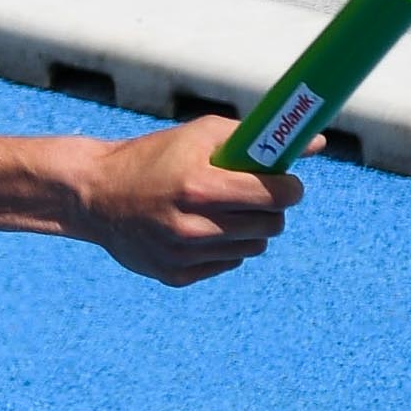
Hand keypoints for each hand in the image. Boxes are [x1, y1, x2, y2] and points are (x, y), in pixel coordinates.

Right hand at [47, 117, 304, 286]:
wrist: (94, 195)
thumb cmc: (153, 156)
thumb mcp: (200, 135)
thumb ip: (256, 139)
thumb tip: (317, 142)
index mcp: (199, 185)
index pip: (276, 196)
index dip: (289, 187)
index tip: (287, 182)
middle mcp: (192, 225)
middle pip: (271, 225)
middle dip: (271, 208)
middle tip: (257, 196)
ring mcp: (183, 255)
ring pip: (253, 246)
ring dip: (248, 228)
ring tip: (223, 211)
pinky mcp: (176, 275)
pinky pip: (227, 262)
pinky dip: (223, 246)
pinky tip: (200, 229)